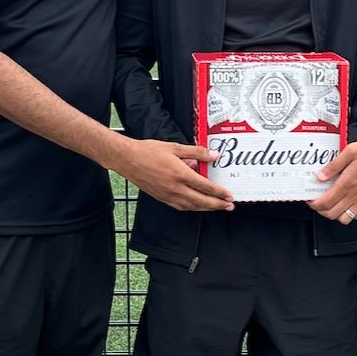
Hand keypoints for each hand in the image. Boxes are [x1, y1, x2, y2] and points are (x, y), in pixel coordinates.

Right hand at [115, 139, 233, 211]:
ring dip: (206, 208)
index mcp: (180, 174)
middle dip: (218, 205)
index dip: (219, 192)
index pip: (205, 187)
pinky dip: (192, 208)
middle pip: (201, 201)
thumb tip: (214, 156)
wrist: (127, 159)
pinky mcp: (161, 198)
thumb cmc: (149, 151)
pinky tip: (197, 206)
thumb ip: (196, 152)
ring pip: (192, 206)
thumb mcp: (175, 147)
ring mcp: (168, 195)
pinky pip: (180, 207)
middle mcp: (175, 188)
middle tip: (229, 206)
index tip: (229, 195)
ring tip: (217, 207)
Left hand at [309, 138, 356, 222]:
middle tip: (317, 202)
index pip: (326, 202)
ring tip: (331, 204)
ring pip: (343, 219)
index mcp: (348, 182)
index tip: (310, 199)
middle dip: (320, 210)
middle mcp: (355, 195)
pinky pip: (356, 216)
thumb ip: (334, 165)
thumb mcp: (352, 150)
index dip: (314, 204)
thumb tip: (320, 176)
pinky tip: (345, 203)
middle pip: (331, 214)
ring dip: (334, 214)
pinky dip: (348, 214)